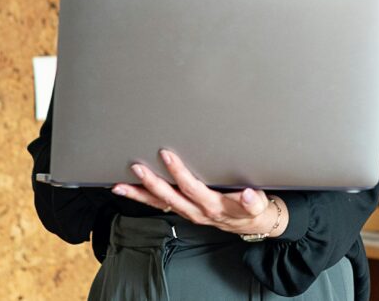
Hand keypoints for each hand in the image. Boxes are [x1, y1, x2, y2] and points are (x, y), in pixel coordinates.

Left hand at [111, 149, 286, 237]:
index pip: (191, 188)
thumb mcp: (259, 205)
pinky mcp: (184, 210)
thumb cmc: (254, 209)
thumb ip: (253, 201)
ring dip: (139, 195)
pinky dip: (144, 198)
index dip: (178, 172)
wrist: (252, 222)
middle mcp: (196, 211)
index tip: (167, 155)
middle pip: (169, 197)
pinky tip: (130, 190)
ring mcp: (188, 212)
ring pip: (160, 204)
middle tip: (136, 168)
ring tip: (119, 186)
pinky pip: (161, 205)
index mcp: (213, 206)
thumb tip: (248, 195)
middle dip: (151, 183)